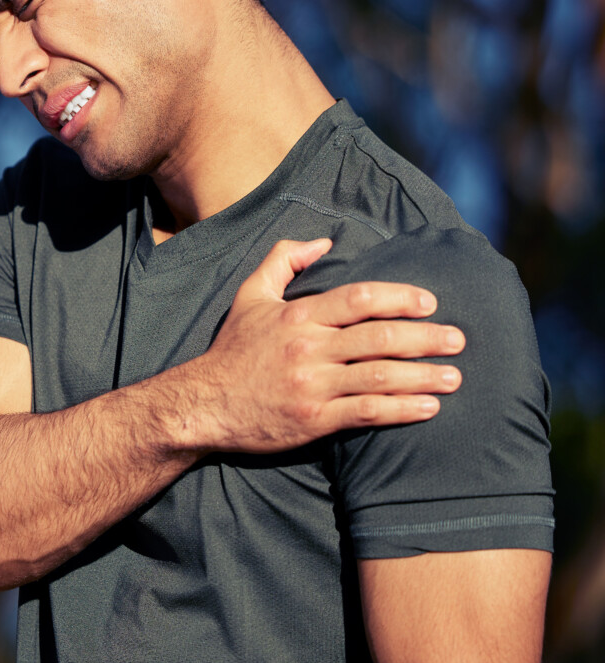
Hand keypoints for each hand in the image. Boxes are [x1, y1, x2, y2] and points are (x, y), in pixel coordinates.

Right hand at [181, 238, 464, 452]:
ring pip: (379, 377)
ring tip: (455, 377)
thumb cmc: (232, 349)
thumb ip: (283, 259)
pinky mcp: (314, 420)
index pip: (359, 298)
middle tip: (458, 339)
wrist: (204, 404)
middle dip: (425, 338)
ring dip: (423, 377)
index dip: (399, 297)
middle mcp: (309, 348)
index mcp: (298, 315)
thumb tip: (324, 243)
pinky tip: (428, 409)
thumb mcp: (250, 294)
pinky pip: (367, 413)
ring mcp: (313, 386)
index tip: (429, 301)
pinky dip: (401, 410)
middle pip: (379, 338)